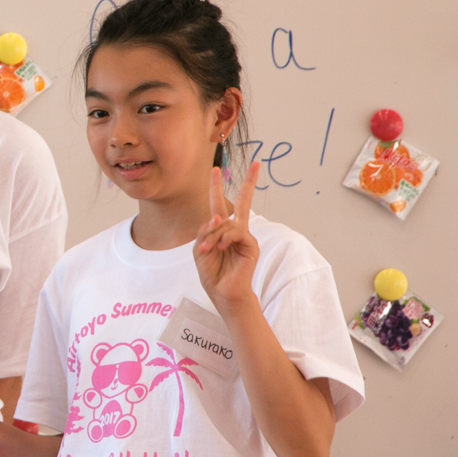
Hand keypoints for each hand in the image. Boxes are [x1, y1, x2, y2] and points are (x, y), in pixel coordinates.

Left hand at [194, 161, 261, 311]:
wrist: (222, 292)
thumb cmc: (212, 271)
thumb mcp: (200, 248)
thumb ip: (206, 231)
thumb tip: (218, 218)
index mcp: (220, 229)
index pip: (219, 204)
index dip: (216, 186)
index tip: (214, 169)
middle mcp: (235, 230)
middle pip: (244, 202)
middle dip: (250, 182)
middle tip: (257, 164)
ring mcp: (245, 237)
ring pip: (228, 224)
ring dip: (213, 236)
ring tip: (208, 250)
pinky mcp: (251, 245)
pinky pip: (236, 233)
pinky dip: (225, 239)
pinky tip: (220, 248)